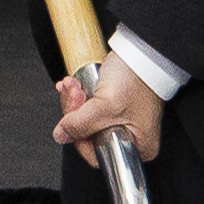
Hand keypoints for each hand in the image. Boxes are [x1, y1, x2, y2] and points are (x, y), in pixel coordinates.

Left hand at [49, 54, 163, 168]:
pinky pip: (89, 107)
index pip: (98, 154)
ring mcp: (122, 120)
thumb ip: (80, 125)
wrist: (141, 50)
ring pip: (86, 120)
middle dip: (75, 113)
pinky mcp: (114, 105)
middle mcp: (132, 136)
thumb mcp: (104, 107)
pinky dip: (80, 95)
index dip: (79, 138)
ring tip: (73, 85)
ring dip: (74, 101)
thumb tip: (61, 136)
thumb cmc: (136, 78)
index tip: (70, 122)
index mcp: (139, 145)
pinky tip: (75, 84)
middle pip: (89, 135)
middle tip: (74, 94)